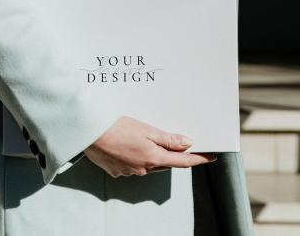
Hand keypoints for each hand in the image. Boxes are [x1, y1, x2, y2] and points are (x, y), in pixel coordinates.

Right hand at [83, 116, 216, 177]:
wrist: (88, 133)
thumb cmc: (117, 127)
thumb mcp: (146, 129)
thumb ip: (168, 139)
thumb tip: (188, 143)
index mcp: (153, 157)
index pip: (183, 161)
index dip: (199, 159)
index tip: (212, 157)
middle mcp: (143, 169)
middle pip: (165, 163)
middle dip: (173, 155)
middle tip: (180, 143)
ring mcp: (129, 172)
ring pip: (149, 165)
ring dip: (152, 155)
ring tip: (145, 139)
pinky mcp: (116, 171)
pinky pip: (133, 166)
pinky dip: (135, 157)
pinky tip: (128, 145)